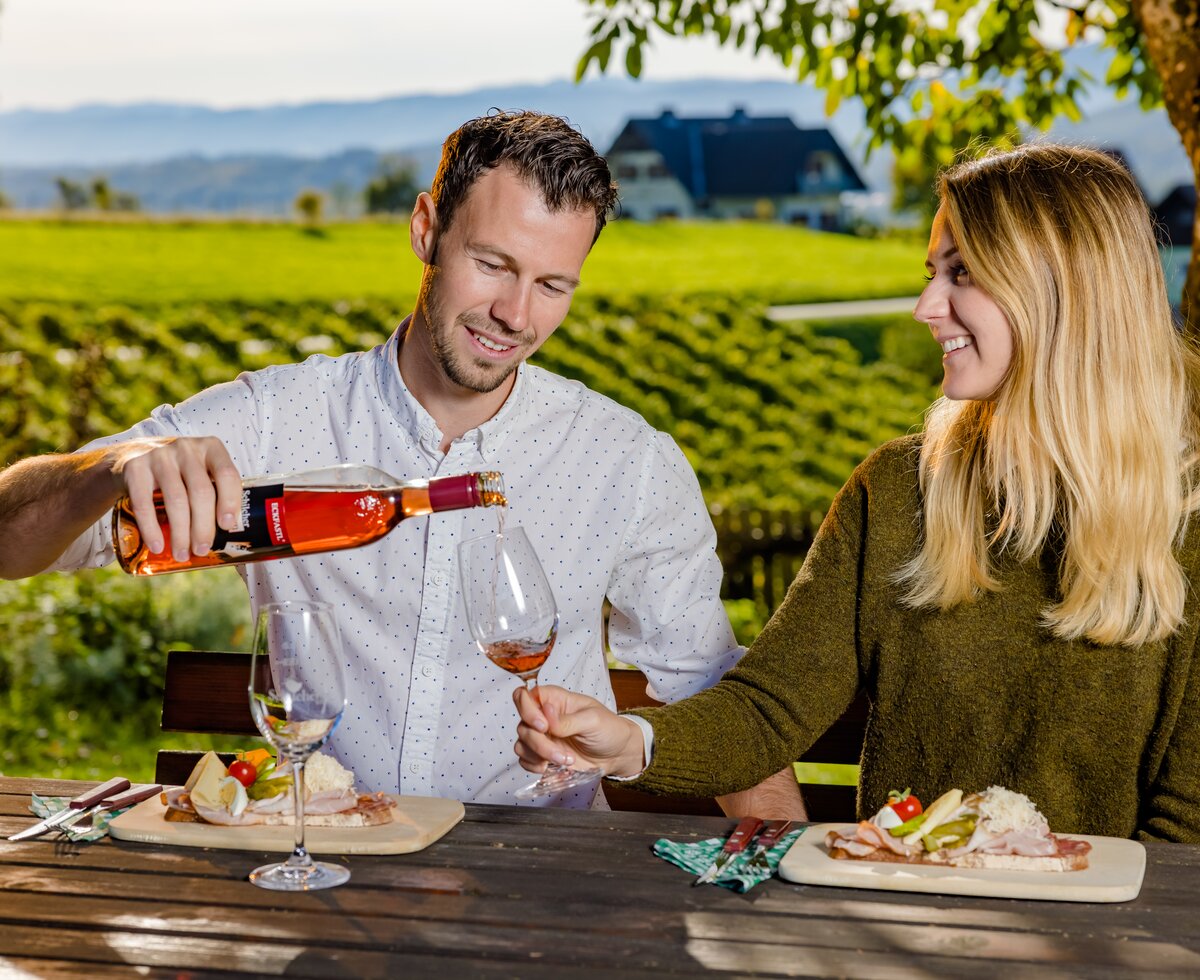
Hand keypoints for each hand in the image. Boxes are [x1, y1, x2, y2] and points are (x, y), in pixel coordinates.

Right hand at [106, 437, 241, 560]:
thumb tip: (228, 534)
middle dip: (204, 526)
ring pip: (176, 499)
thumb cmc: (179, 470)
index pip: (227, 474)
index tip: (227, 526)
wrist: (133, 456)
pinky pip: (144, 503)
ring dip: (180, 532)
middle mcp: (186, 448)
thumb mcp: (201, 470)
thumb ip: (216, 492)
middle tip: (202, 549)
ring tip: (182, 554)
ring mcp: (159, 456)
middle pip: (201, 491)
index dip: (230, 501)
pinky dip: (151, 528)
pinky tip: (157, 546)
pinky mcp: (135, 468)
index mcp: (211, 448)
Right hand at [513, 684, 645, 777]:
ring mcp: (542, 737)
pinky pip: (525, 760)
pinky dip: (534, 766)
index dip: (527, 710)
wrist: (617, 755)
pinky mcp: (542, 755)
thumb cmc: (609, 729)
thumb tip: (546, 712)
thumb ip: (568, 720)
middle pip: (523, 726)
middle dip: (540, 743)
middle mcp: (543, 717)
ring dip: (539, 756)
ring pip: (522, 744)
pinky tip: (551, 768)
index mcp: (554, 700)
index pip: (524, 696)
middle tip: (563, 754)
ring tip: (565, 761)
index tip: (544, 726)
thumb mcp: (593, 720)